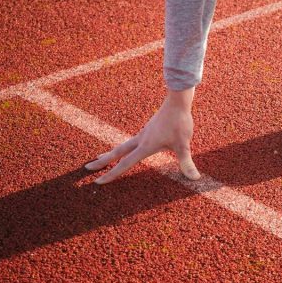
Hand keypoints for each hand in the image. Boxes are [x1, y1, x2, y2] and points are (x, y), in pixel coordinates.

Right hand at [84, 88, 200, 183]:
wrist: (177, 101)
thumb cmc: (180, 122)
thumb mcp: (184, 144)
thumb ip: (187, 162)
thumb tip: (194, 178)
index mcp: (145, 146)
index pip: (125, 163)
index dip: (111, 174)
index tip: (98, 181)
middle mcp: (140, 140)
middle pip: (117, 152)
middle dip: (102, 161)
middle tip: (87, 168)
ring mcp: (143, 133)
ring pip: (122, 146)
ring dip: (111, 154)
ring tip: (101, 158)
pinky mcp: (148, 129)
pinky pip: (131, 141)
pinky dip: (123, 148)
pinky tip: (126, 149)